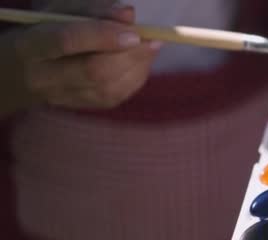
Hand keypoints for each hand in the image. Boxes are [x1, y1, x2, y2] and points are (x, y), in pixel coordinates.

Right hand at [10, 3, 158, 109]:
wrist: (19, 72)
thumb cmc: (45, 30)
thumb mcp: (60, 12)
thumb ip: (92, 9)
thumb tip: (129, 13)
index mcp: (32, 46)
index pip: (67, 41)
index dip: (103, 36)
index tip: (133, 32)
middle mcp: (44, 77)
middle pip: (94, 72)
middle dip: (130, 55)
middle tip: (153, 40)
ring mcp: (62, 97)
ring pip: (109, 89)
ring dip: (138, 67)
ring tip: (151, 46)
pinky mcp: (81, 108)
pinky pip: (115, 97)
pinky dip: (136, 78)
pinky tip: (142, 62)